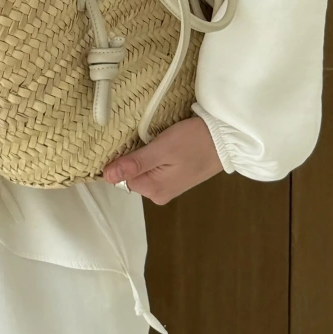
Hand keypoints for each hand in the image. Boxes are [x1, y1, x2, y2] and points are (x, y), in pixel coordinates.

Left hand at [101, 116, 222, 204]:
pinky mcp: (174, 179)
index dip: (120, 159)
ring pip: (142, 171)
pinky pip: (154, 169)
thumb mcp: (162, 148)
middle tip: (146, 139)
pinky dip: (153, 158)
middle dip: (132, 157)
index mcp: (153, 190)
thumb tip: (106, 176)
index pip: (120, 177)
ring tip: (156, 141)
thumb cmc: (194, 141)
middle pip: (130, 175)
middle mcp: (158, 195)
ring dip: (143, 156)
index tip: (128, 142)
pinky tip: (163, 146)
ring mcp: (167, 188)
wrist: (226, 139)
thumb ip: (135, 163)